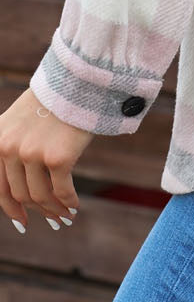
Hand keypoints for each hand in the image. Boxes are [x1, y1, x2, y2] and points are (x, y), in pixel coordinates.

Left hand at [0, 88, 94, 231]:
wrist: (77, 80)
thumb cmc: (53, 100)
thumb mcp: (19, 120)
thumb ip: (12, 147)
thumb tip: (22, 186)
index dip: (10, 209)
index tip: (22, 221)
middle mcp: (9, 149)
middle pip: (21, 194)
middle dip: (37, 211)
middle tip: (53, 219)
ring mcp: (32, 155)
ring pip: (40, 196)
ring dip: (54, 210)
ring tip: (66, 215)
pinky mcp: (57, 158)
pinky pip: (62, 191)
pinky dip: (68, 202)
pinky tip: (75, 205)